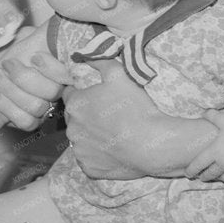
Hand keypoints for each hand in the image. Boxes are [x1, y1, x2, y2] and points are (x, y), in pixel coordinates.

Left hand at [0, 34, 74, 130]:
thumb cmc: (13, 57)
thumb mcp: (29, 41)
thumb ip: (47, 33)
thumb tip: (62, 19)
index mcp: (60, 71)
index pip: (68, 73)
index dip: (52, 67)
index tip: (33, 57)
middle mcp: (57, 92)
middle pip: (52, 91)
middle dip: (25, 77)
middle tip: (7, 64)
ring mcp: (46, 109)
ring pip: (37, 107)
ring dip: (11, 89)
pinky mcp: (32, 123)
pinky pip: (26, 122)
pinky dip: (6, 106)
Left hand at [61, 57, 163, 180]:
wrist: (153, 144)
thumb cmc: (135, 107)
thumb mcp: (119, 74)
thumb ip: (99, 60)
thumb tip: (83, 54)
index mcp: (75, 105)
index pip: (70, 95)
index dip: (85, 95)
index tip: (99, 99)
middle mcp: (71, 129)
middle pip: (75, 118)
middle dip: (87, 116)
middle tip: (110, 116)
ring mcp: (79, 151)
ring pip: (81, 140)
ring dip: (92, 136)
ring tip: (114, 134)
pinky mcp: (89, 169)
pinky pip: (89, 160)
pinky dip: (98, 156)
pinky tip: (114, 150)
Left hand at [184, 110, 223, 183]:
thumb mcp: (222, 118)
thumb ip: (210, 115)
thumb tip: (203, 112)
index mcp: (214, 151)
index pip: (198, 165)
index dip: (191, 170)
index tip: (187, 174)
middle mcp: (223, 163)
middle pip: (209, 174)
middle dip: (204, 176)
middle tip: (201, 177)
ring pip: (223, 179)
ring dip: (219, 178)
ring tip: (216, 176)